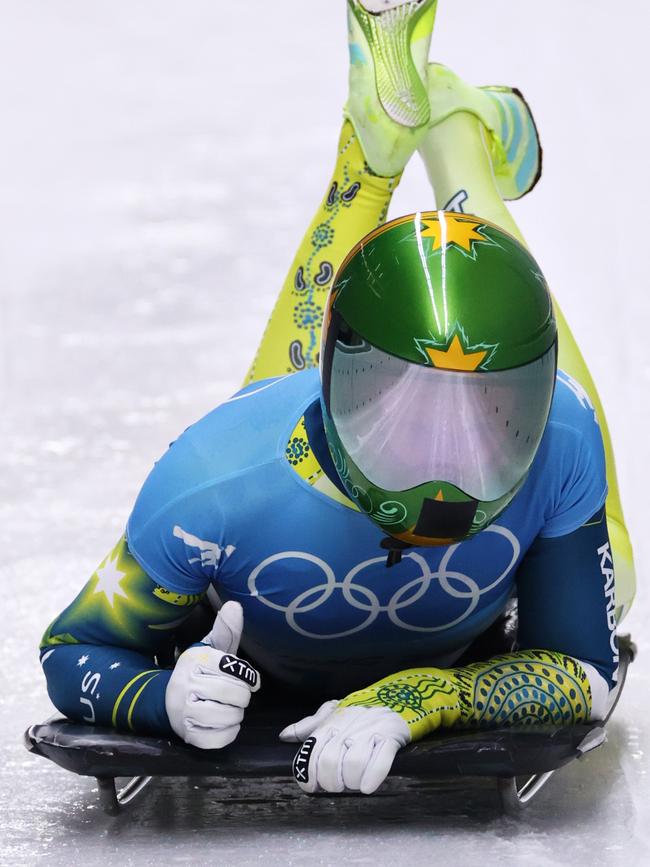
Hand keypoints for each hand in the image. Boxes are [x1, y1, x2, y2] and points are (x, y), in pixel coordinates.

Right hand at [165, 600, 259, 748]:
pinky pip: (219, 739)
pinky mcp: (187, 735)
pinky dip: (228, 733)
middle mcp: (187, 684)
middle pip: (234, 694)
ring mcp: (185, 712)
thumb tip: (235, 604)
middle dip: (242, 697)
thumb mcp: (211, 648)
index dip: (247, 676)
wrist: (168, 698)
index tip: (247, 679)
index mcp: (196, 660)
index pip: (234, 668)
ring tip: (229, 709)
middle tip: (236, 695)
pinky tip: (222, 724)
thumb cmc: (200, 671)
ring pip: (228, 717)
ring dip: (236, 715)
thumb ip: (226, 630)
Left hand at [279, 701, 409, 794]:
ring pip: (354, 763)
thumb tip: (284, 736)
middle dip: (330, 782)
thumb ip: (309, 726)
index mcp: (332, 722)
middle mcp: (348, 726)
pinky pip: (381, 760)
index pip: (311, 750)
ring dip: (352, 781)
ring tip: (354, 784)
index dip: (308, 774)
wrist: (397, 698)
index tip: (311, 786)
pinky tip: (368, 787)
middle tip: (337, 787)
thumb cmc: (360, 712)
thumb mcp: (333, 713)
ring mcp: (370, 730)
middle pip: (330, 761)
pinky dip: (373, 777)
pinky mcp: (391, 736)